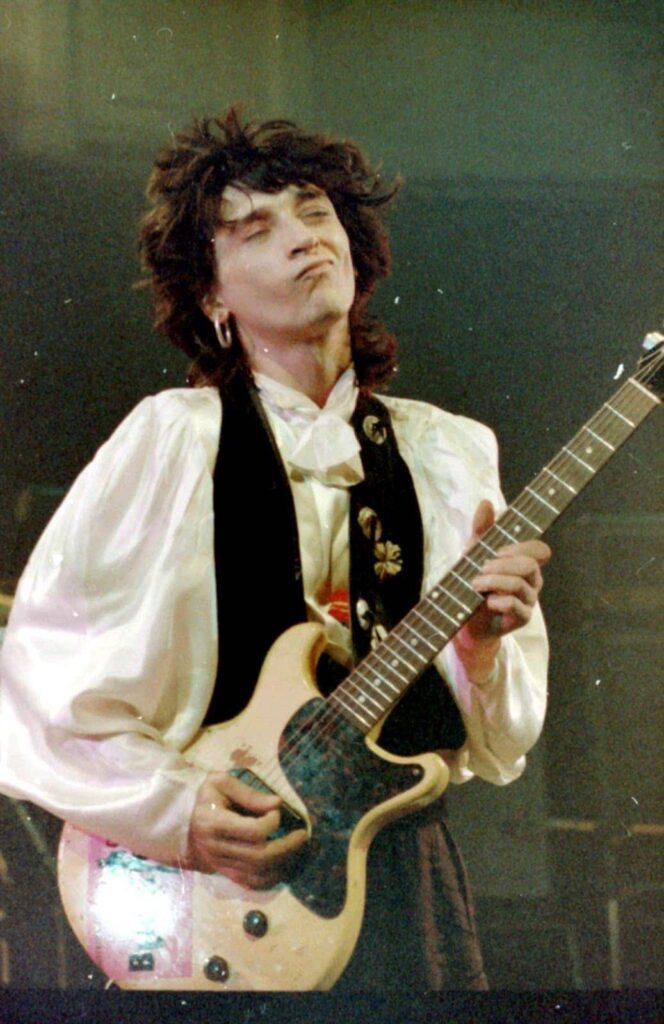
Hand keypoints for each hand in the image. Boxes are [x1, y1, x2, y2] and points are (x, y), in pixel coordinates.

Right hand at [187, 771, 307, 886]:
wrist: (179, 819)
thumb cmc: (204, 796)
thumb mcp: (221, 783)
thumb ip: (249, 794)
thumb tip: (278, 804)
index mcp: (214, 823)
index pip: (254, 832)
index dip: (272, 822)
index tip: (276, 810)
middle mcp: (217, 848)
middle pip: (260, 856)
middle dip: (287, 846)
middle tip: (302, 834)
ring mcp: (220, 864)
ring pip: (258, 872)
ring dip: (283, 862)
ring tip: (296, 847)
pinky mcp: (224, 872)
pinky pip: (251, 882)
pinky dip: (271, 876)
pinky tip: (282, 863)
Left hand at [453, 499, 550, 680]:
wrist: (465, 620)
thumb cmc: (474, 583)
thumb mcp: (473, 553)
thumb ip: (482, 529)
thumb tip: (486, 502)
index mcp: (525, 562)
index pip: (540, 549)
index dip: (523, 547)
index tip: (498, 550)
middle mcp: (532, 581)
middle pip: (530, 565)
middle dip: (503, 564)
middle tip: (480, 568)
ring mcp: (528, 600)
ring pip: (521, 584)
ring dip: (494, 581)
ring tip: (475, 584)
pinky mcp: (521, 618)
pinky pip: (516, 606)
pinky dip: (499, 601)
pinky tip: (486, 601)